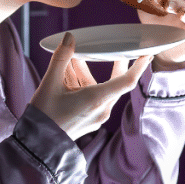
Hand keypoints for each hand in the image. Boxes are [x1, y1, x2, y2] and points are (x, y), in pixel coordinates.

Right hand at [32, 33, 151, 140]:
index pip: (127, 81)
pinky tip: (69, 75)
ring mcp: (97, 116)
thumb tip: (70, 38)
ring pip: (100, 88)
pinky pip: (93, 97)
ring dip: (87, 73)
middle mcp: (101, 110)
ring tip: (72, 59)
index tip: (146, 54)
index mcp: (96, 100)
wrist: (38, 146)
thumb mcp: (49, 84)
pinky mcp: (90, 120)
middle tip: (118, 48)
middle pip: (115, 82)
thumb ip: (61, 58)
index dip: (138, 66)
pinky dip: (83, 84)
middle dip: (114, 64)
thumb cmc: (44, 116)